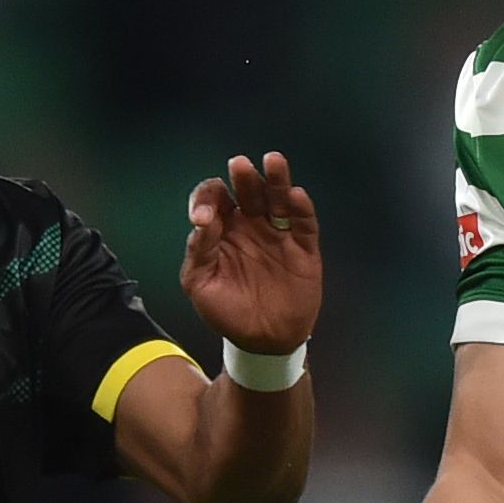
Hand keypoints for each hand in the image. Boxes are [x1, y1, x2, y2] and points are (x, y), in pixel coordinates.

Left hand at [185, 151, 324, 360]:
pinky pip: (304, 223)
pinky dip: (301, 208)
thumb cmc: (227, 312)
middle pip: (247, 191)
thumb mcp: (200, 284)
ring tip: (273, 161)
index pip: (214, 199)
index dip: (208, 200)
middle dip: (243, 178)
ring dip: (276, 179)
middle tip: (239, 165)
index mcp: (222, 229)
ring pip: (278, 198)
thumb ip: (199, 251)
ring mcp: (278, 234)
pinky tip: (295, 196)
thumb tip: (202, 221)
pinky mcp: (303, 248)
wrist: (263, 341)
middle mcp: (250, 224)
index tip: (205, 218)